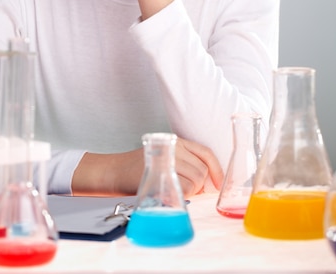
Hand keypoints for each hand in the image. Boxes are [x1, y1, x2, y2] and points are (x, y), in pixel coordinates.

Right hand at [71, 137, 222, 197]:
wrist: (116, 170)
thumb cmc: (141, 169)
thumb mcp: (165, 159)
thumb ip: (185, 166)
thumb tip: (206, 185)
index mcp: (178, 142)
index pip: (206, 153)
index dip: (216, 170)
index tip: (219, 184)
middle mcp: (175, 146)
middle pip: (202, 170)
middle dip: (200, 185)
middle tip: (185, 190)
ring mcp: (168, 157)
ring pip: (195, 179)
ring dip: (190, 191)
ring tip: (174, 191)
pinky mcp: (161, 170)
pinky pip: (184, 186)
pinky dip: (181, 194)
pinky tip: (170, 193)